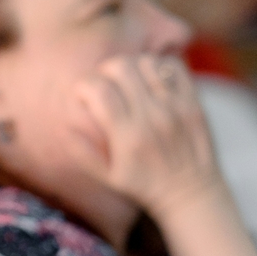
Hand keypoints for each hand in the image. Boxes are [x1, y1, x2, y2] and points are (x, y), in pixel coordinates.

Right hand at [71, 55, 256, 255]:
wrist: (190, 193)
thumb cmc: (143, 185)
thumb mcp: (107, 177)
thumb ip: (83, 151)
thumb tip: (63, 125)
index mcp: (128, 137)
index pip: (99, 90)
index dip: (83, 85)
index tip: (82, 95)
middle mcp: (153, 117)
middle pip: (121, 68)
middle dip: (104, 71)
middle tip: (104, 85)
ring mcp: (176, 107)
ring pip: (146, 62)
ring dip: (131, 67)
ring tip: (127, 82)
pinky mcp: (193, 102)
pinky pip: (174, 66)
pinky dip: (158, 66)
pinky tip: (150, 80)